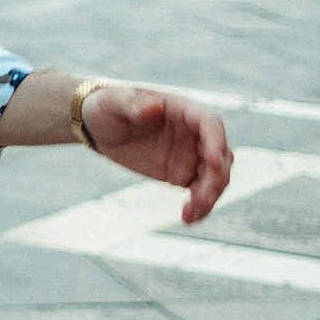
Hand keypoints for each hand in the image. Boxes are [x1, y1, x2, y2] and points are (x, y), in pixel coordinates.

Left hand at [84, 85, 233, 223]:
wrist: (98, 126)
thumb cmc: (107, 106)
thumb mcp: (113, 102)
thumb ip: (132, 103)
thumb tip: (153, 107)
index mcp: (183, 110)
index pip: (210, 123)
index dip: (216, 142)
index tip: (213, 163)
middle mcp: (194, 133)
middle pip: (220, 155)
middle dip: (216, 177)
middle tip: (201, 198)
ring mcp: (191, 155)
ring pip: (215, 178)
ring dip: (210, 196)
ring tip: (191, 214)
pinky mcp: (181, 175)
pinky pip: (200, 192)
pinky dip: (200, 206)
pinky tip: (187, 218)